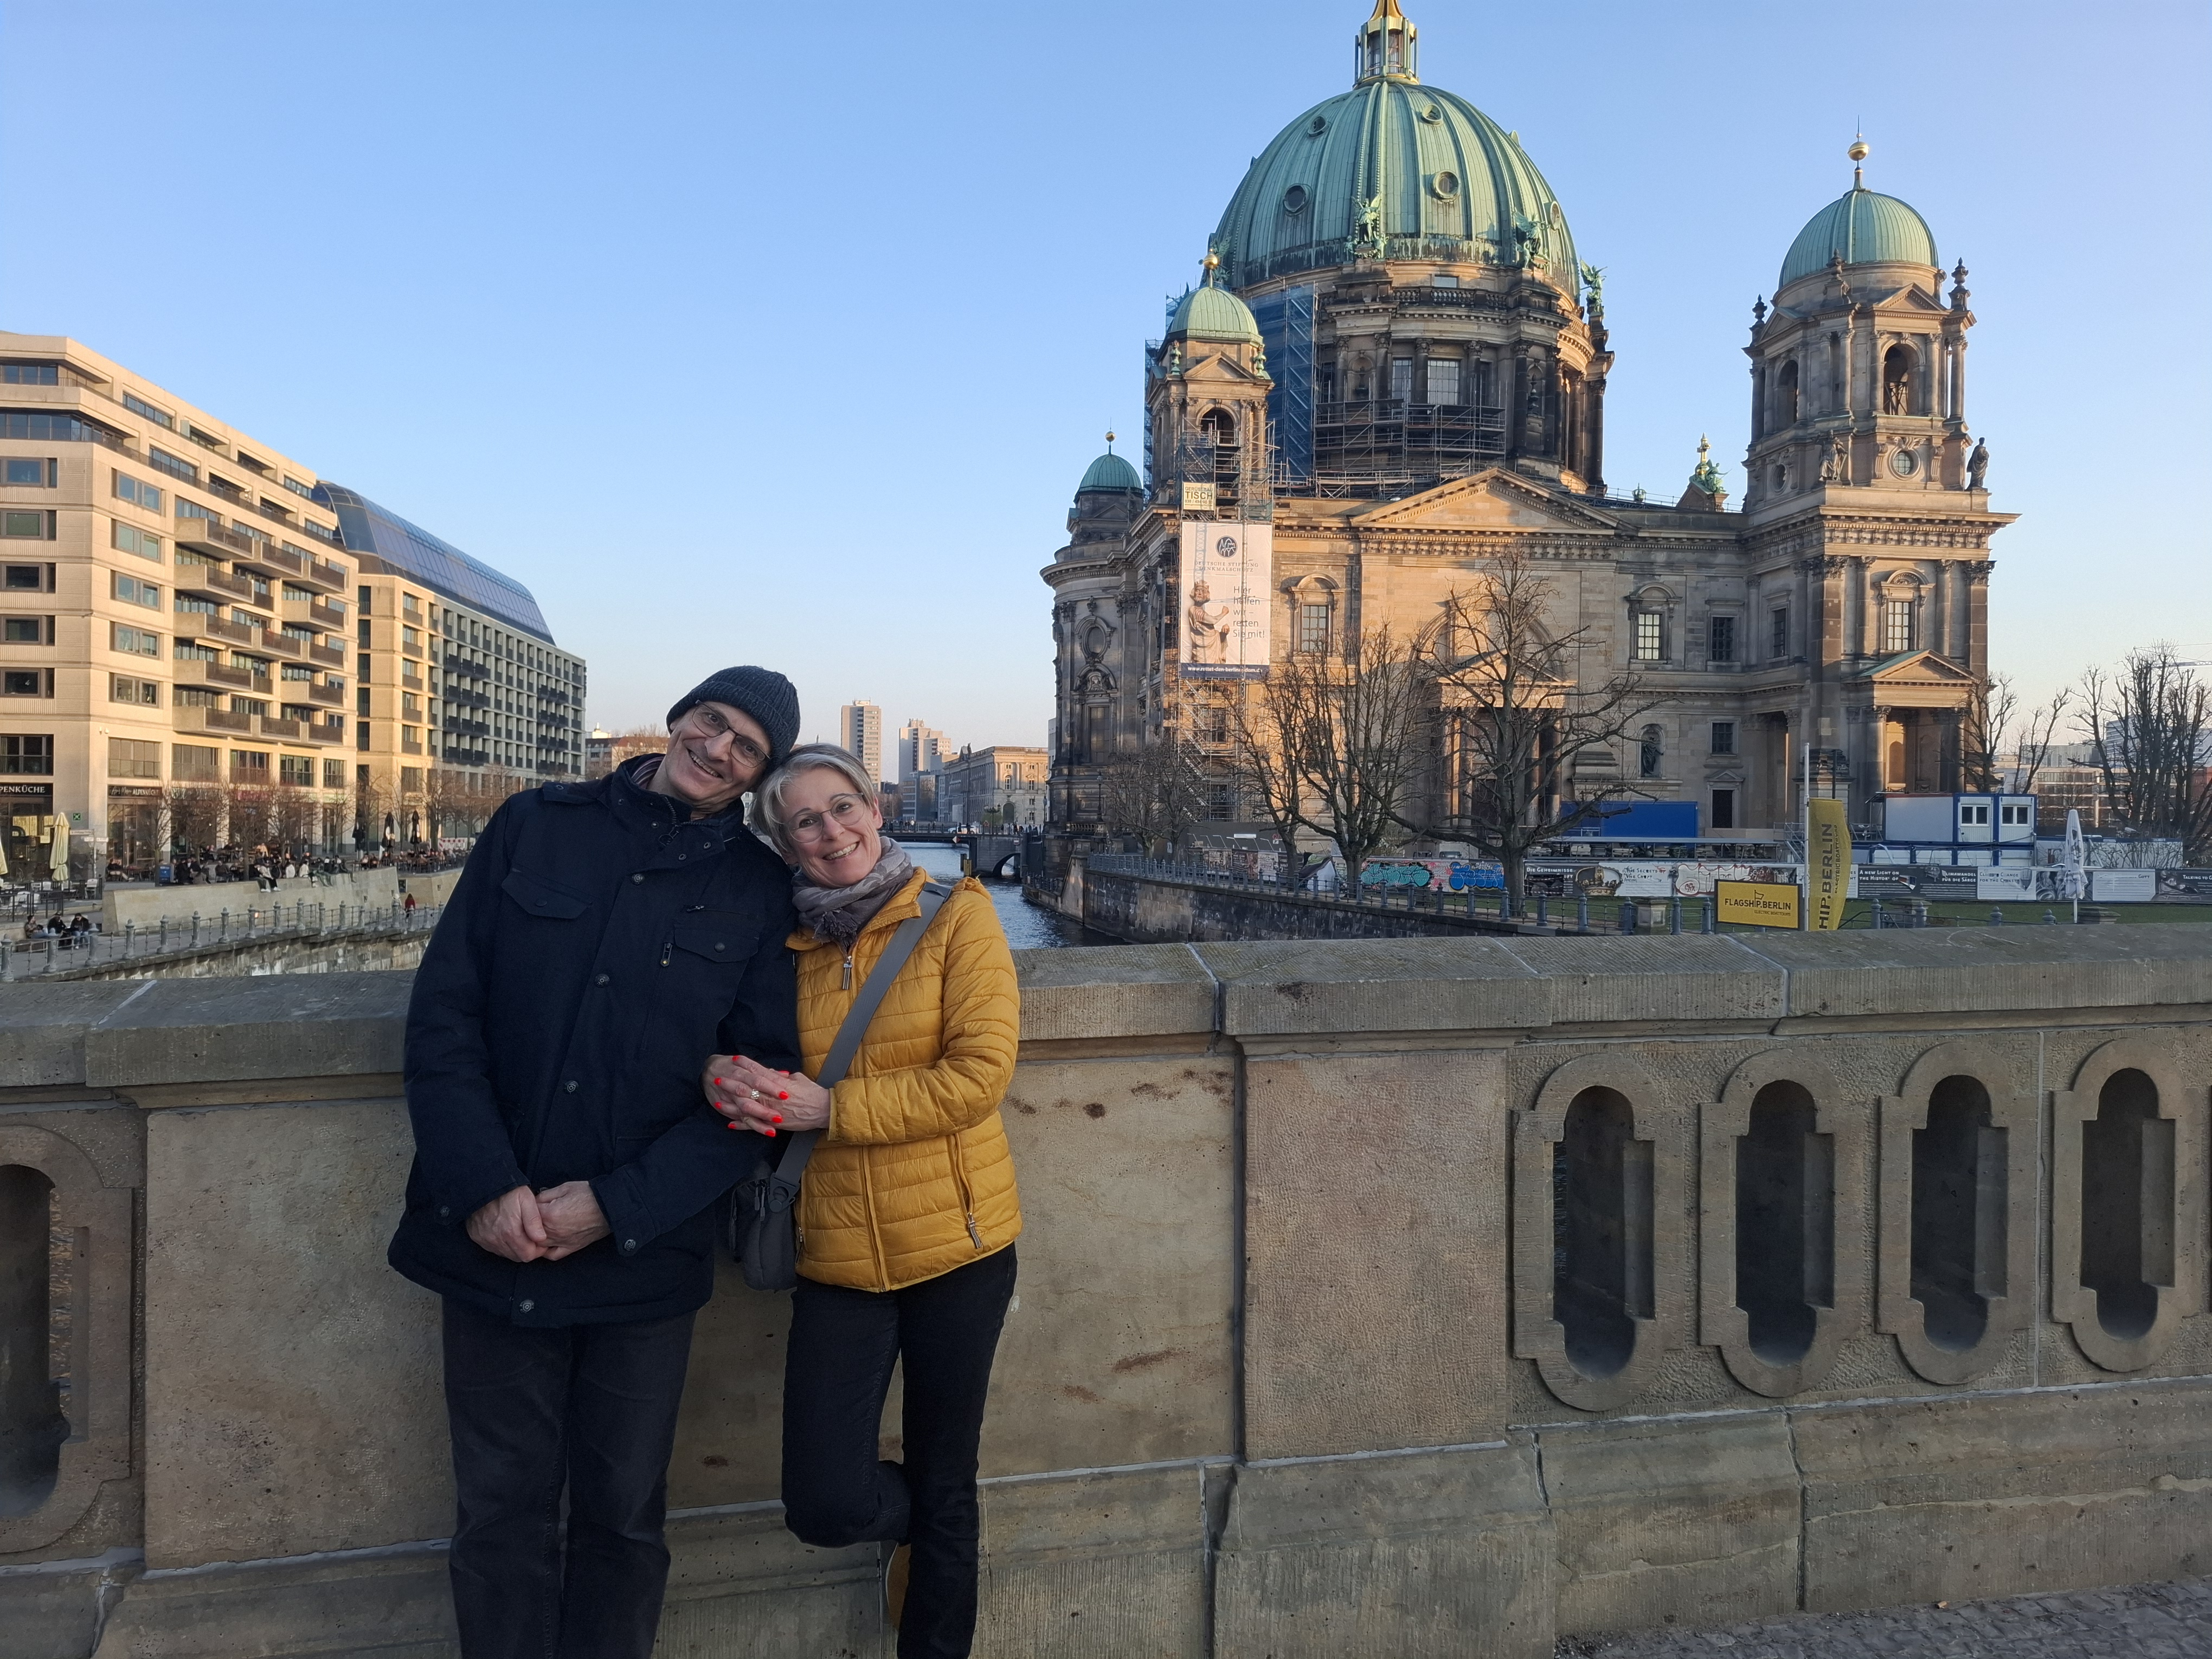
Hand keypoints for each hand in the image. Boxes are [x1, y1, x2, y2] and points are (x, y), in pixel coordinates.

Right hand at [467, 1185, 548, 1262]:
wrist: (482, 1185)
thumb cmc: (508, 1191)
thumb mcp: (527, 1200)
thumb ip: (534, 1220)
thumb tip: (541, 1238)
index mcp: (511, 1232)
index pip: (528, 1255)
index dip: (537, 1250)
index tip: (540, 1240)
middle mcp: (497, 1239)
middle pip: (517, 1257)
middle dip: (527, 1250)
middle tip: (531, 1236)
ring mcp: (486, 1239)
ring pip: (506, 1254)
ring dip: (514, 1247)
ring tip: (518, 1232)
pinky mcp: (478, 1237)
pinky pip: (493, 1248)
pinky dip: (502, 1244)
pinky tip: (505, 1232)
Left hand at [535, 1181, 609, 1259]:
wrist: (610, 1206)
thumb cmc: (589, 1195)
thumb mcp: (565, 1187)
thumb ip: (545, 1195)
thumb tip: (534, 1201)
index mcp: (549, 1214)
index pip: (528, 1213)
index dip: (529, 1207)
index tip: (533, 1203)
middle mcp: (552, 1231)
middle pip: (529, 1231)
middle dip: (529, 1223)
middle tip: (535, 1214)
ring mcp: (561, 1241)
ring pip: (537, 1245)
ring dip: (534, 1238)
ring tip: (536, 1229)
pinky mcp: (571, 1247)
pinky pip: (552, 1254)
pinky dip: (545, 1251)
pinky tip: (545, 1244)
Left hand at [705, 1052, 829, 1134]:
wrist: (824, 1110)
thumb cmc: (813, 1093)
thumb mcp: (799, 1079)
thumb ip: (783, 1076)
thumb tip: (773, 1072)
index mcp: (779, 1083)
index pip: (759, 1071)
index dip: (745, 1065)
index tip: (733, 1060)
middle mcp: (773, 1096)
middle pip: (748, 1088)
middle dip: (732, 1084)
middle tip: (717, 1079)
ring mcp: (773, 1111)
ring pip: (748, 1107)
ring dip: (732, 1104)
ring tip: (718, 1102)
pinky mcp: (775, 1124)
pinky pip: (756, 1125)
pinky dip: (743, 1125)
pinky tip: (731, 1123)